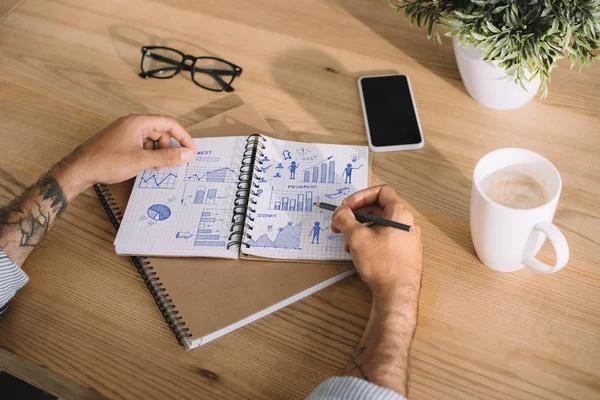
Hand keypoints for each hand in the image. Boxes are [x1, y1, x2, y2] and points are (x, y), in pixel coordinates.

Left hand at [53, 114, 197, 198]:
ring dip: (158, 154)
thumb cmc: (106, 161)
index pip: (169, 124)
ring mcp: (126, 133)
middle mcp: (133, 124)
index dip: (183, 137)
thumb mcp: (142, 160)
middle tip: (171, 164)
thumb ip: (167, 157)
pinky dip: (148, 156)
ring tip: (156, 168)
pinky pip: (142, 146)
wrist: (80, 169)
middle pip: (161, 132)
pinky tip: (145, 167)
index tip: (191, 151)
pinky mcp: (122, 142)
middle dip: (168, 148)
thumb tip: (187, 154)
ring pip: (152, 141)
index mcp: (138, 122)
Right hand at [331, 185, 421, 295]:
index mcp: (400, 214)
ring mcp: (407, 239)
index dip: (361, 196)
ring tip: (348, 242)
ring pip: (379, 225)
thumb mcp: (357, 237)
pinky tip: (358, 253)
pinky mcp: (403, 253)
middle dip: (356, 215)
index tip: (347, 206)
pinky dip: (369, 240)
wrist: (397, 294)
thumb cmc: (383, 265)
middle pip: (378, 209)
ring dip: (360, 229)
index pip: (381, 192)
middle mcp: (407, 224)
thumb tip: (340, 212)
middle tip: (341, 223)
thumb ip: (345, 219)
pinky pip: (384, 238)